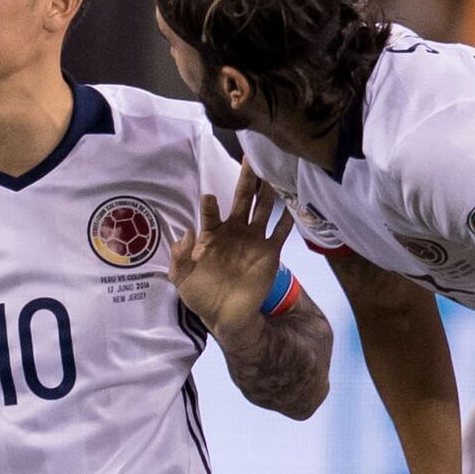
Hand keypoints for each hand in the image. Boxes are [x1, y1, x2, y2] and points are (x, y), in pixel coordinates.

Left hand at [170, 172, 292, 338]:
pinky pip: (281, 231)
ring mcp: (253, 240)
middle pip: (242, 199)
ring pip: (263, 208)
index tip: (209, 198)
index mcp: (211, 235)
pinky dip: (288, 218)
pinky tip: (294, 201)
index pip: (211, 214)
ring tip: (274, 170)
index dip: (210, 206)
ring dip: (268, 191)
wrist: (226, 316)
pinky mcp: (270, 252)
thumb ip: (180, 257)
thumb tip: (184, 233)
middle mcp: (234, 231)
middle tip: (250, 157)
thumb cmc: (201, 295)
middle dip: (247, 179)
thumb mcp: (182, 279)